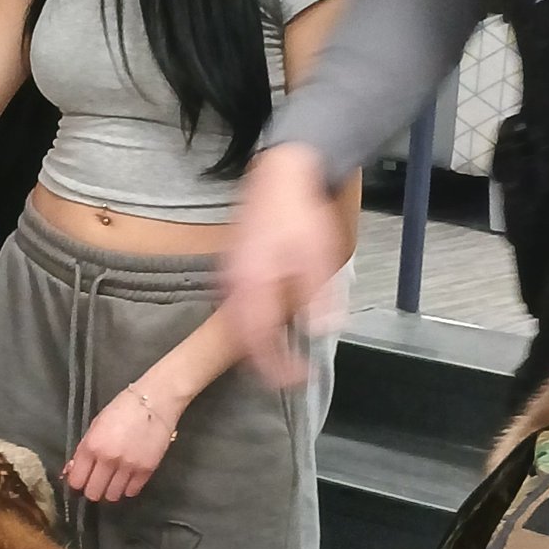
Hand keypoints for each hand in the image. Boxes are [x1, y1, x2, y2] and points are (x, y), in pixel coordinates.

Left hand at [64, 381, 177, 505]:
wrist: (154, 402)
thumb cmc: (122, 409)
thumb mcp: (96, 425)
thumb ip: (84, 450)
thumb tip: (72, 471)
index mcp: (92, 446)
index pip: (76, 481)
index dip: (78, 482)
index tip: (82, 479)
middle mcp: (108, 459)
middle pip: (93, 493)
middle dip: (93, 489)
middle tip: (98, 480)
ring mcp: (128, 466)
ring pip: (112, 496)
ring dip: (111, 490)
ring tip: (114, 479)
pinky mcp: (147, 470)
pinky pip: (132, 491)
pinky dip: (128, 487)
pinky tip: (128, 477)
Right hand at [220, 144, 339, 389]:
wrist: (282, 171)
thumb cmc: (300, 212)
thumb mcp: (319, 259)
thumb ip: (318, 299)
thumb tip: (320, 332)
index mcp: (253, 286)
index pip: (259, 343)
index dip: (277, 367)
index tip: (297, 376)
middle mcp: (233, 284)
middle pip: (241, 337)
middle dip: (263, 360)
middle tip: (288, 371)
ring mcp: (228, 274)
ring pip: (235, 322)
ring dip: (255, 342)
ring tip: (280, 352)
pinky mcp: (230, 265)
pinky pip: (234, 304)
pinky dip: (249, 322)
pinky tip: (268, 321)